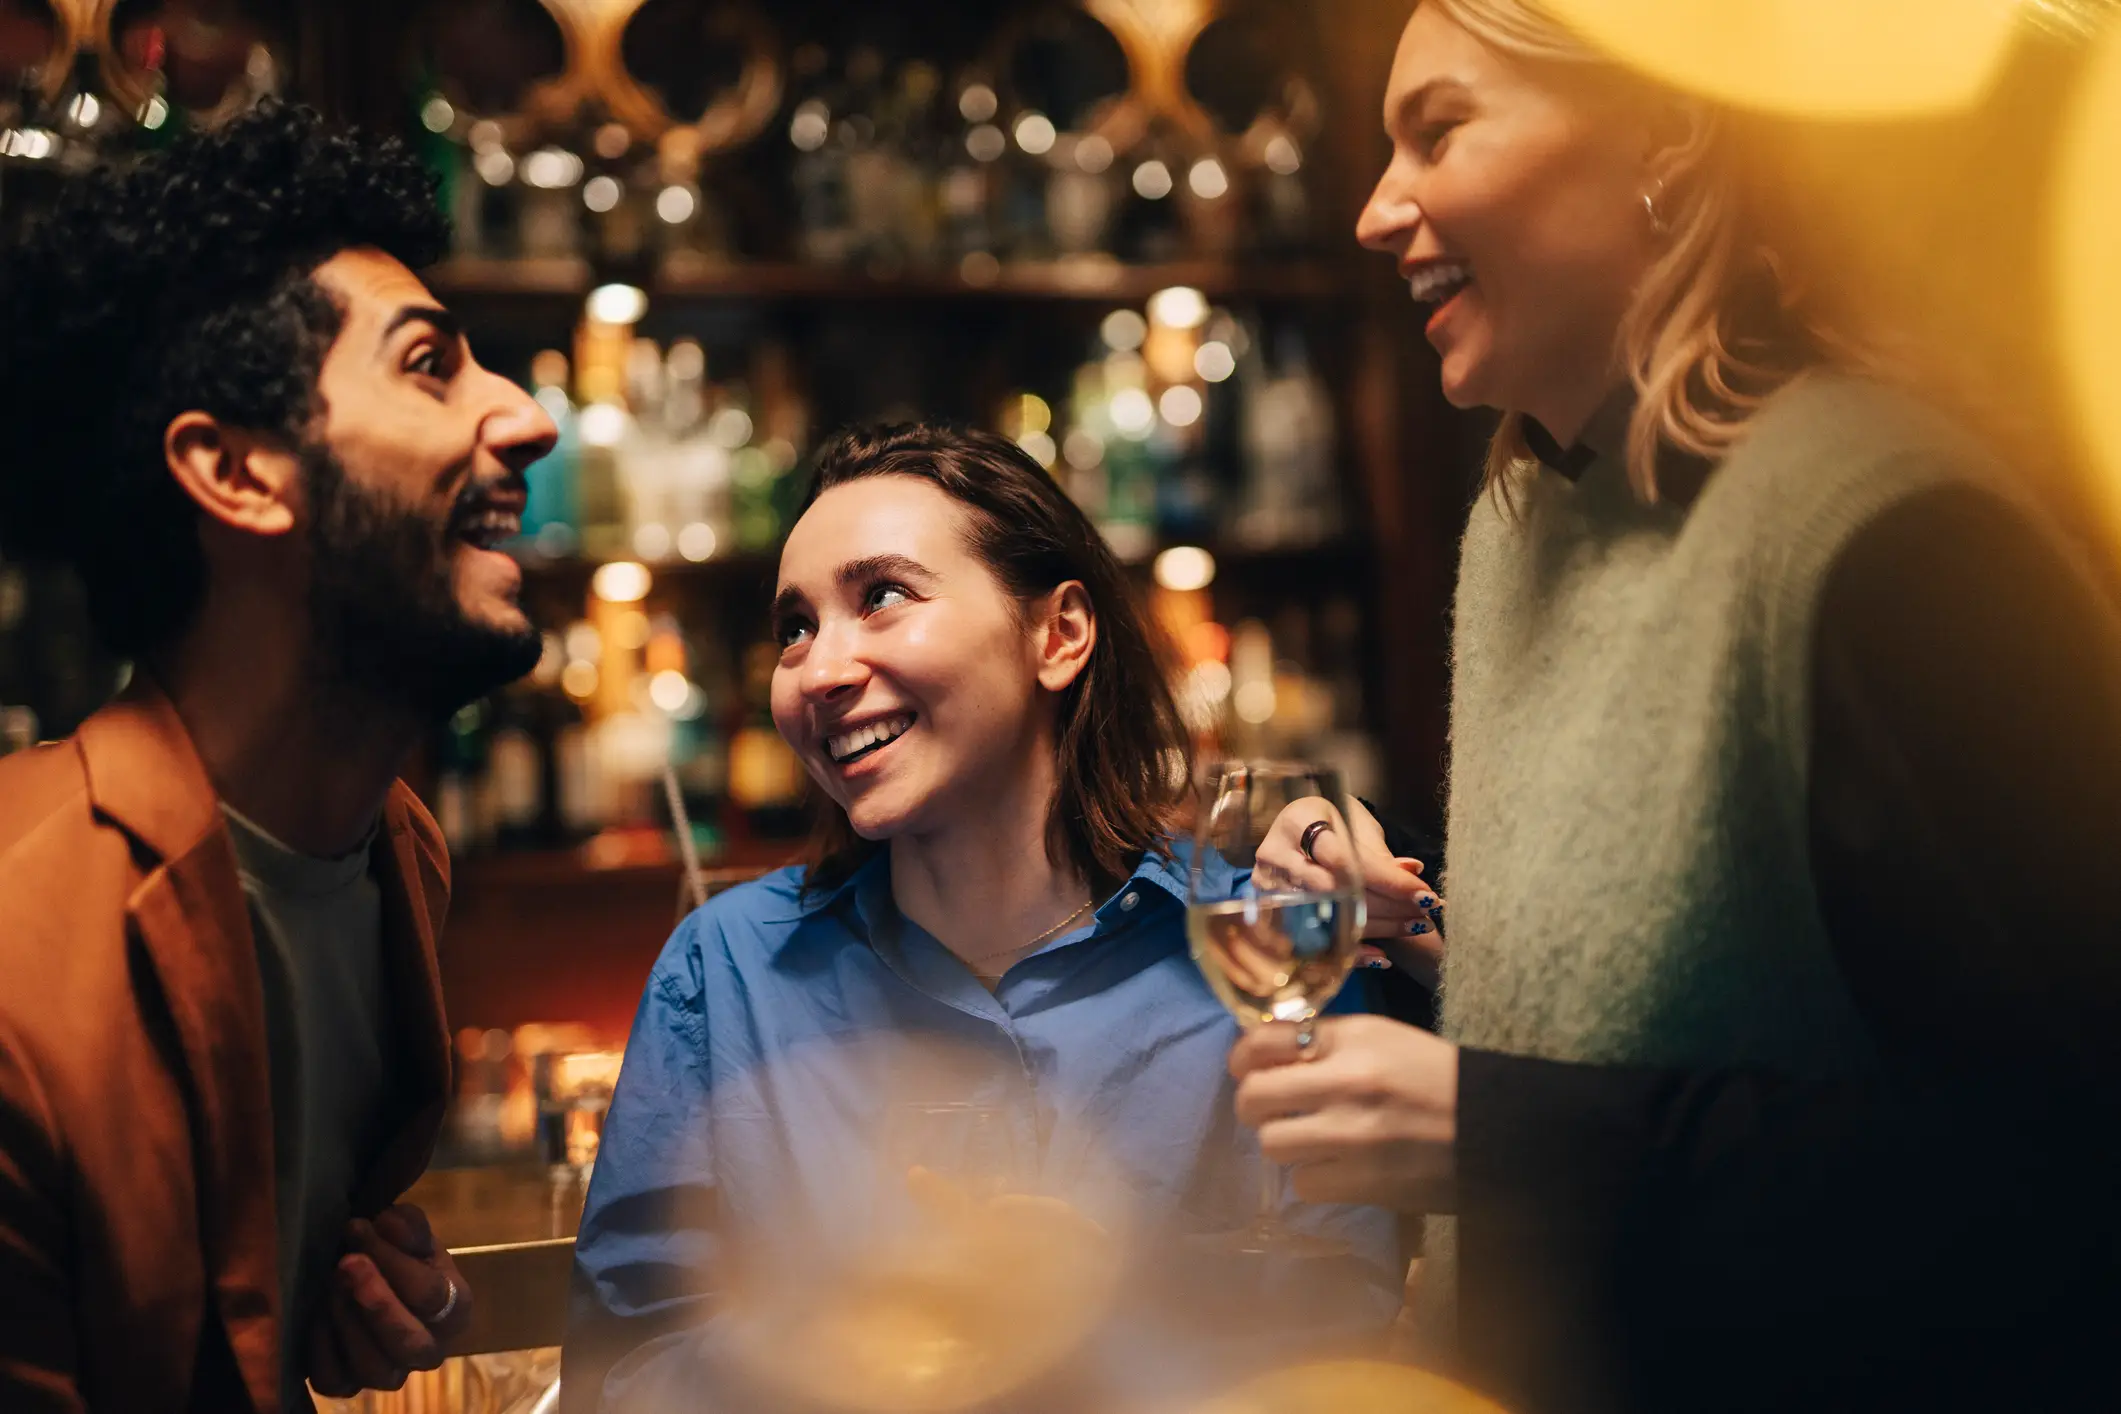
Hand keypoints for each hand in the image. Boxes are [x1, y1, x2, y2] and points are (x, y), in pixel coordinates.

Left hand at [305, 1204, 472, 1397]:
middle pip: (411, 1344)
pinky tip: (316, 1313)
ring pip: (374, 1367)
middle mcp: (429, 1350)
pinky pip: (334, 1379)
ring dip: (348, 1323)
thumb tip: (387, 1224)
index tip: (358, 1228)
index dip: (394, 1262)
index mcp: (456, 1310)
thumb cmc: (397, 1253)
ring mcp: (390, 1373)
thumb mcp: (408, 1230)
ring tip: (330, 1286)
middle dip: (377, 1304)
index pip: (432, 1296)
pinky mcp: (350, 1384)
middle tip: (347, 1264)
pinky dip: (321, 1348)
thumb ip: (406, 1225)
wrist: (368, 1274)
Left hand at [1229, 1016, 1458, 1212]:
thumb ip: (1326, 1042)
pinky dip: (1314, 1178)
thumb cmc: (1435, 1076)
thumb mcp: (1382, 1038)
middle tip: (1269, 1109)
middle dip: (1253, 1103)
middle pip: (1254, 1096)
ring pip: (1272, 1144)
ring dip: (1285, 1143)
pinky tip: (1337, 1167)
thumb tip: (1263, 1052)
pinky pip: (1304, 1184)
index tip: (1247, 1066)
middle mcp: (1346, 1082)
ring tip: (1310, 1139)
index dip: (1244, 1056)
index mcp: (1352, 1038)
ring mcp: (1352, 1137)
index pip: (1265, 1040)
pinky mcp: (1364, 1182)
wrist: (1498, 1126)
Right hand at [1256, 796, 1442, 984]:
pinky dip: (1352, 952)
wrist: (1293, 830)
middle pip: (1337, 893)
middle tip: (1425, 913)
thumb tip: (1412, 873)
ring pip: (1331, 919)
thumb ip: (1378, 852)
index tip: (1424, 894)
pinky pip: (1317, 943)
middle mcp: (1275, 857)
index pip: (1344, 860)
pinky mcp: (1272, 916)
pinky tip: (1380, 954)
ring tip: (1413, 926)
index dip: (1387, 881)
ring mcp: (1269, 889)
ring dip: (1379, 928)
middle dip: (1388, 907)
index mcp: (1296, 823)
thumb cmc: (1328, 821)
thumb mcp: (1354, 823)